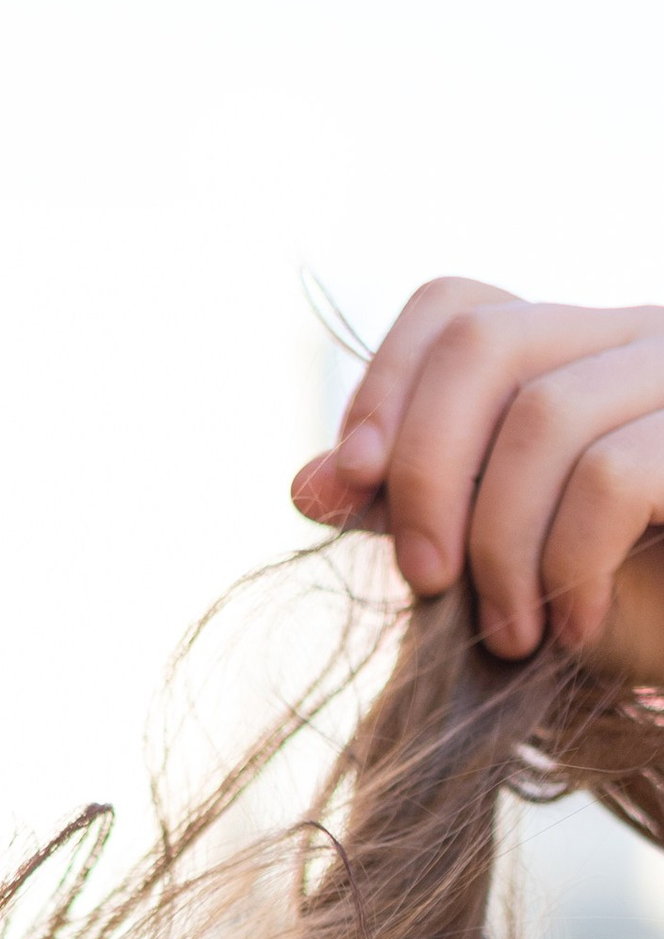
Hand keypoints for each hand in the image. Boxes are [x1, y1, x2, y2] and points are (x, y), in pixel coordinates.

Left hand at [293, 280, 663, 679]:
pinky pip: (612, 475)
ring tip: (510, 633)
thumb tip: (308, 484)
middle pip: (484, 343)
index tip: (351, 481)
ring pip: (544, 416)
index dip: (385, 384)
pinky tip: (575, 625)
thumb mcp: (491, 556)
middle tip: (425, 582)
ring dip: (500, 547)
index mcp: (568, 349)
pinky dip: (570, 564)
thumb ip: (408, 508)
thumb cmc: (612, 605)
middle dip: (425, 472)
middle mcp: (631, 337)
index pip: (453, 305)